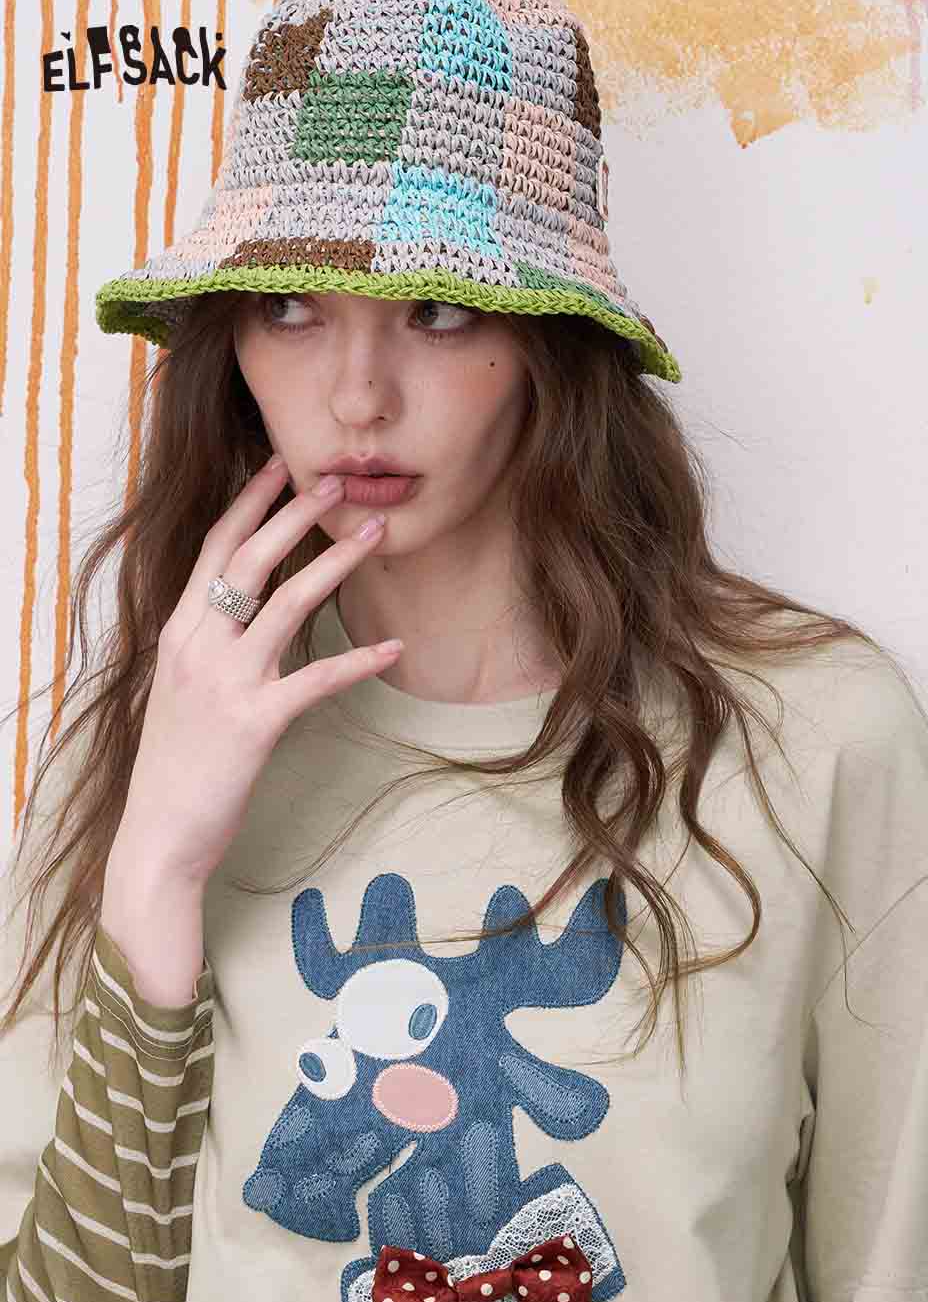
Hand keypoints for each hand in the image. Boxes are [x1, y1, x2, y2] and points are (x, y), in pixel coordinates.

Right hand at [110, 455, 399, 885]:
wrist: (159, 834)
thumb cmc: (176, 766)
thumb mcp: (183, 692)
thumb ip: (209, 649)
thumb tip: (244, 620)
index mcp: (180, 633)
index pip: (215, 551)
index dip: (248, 505)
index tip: (277, 468)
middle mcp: (199, 646)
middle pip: (250, 560)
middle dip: (293, 514)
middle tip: (334, 481)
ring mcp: (227, 681)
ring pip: (289, 603)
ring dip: (335, 562)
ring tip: (374, 534)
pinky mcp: (256, 722)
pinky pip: (317, 679)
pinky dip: (360, 661)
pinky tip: (394, 647)